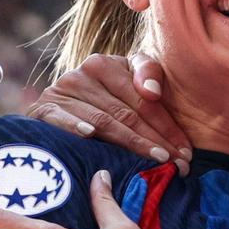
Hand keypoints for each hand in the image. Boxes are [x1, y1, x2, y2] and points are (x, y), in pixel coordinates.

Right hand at [29, 53, 191, 173]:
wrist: (55, 109)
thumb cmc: (102, 99)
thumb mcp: (128, 81)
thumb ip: (149, 73)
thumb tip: (152, 91)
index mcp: (107, 63)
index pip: (143, 99)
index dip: (167, 126)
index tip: (185, 151)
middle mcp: (83, 73)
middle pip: (126, 113)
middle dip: (155, 141)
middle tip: (176, 165)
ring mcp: (61, 90)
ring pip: (103, 120)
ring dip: (131, 143)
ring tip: (155, 161)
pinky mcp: (43, 108)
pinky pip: (61, 118)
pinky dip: (74, 125)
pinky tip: (88, 134)